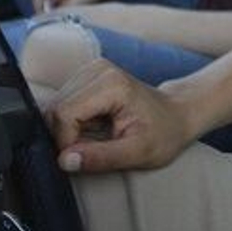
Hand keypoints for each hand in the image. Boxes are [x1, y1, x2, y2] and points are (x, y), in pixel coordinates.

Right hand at [45, 59, 193, 172]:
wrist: (177, 115)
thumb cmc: (164, 134)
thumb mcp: (139, 153)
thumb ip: (101, 158)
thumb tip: (65, 160)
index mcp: (112, 84)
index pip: (64, 115)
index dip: (67, 143)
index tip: (86, 157)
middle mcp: (98, 70)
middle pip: (55, 109)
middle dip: (66, 137)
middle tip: (94, 149)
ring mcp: (91, 70)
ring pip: (54, 107)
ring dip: (68, 130)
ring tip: (97, 136)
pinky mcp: (86, 76)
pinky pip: (62, 104)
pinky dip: (71, 122)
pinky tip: (93, 127)